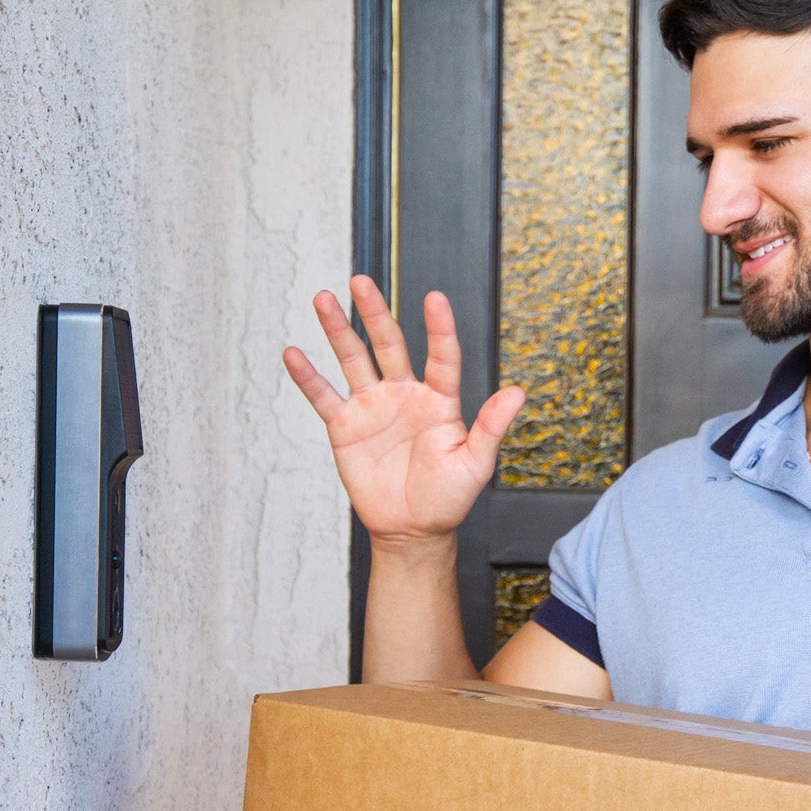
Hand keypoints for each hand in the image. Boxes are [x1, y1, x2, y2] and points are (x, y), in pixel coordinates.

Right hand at [282, 276, 525, 548]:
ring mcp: (373, 407)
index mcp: (439, 400)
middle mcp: (404, 394)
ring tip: (323, 298)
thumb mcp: (474, 465)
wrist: (411, 529)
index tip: (434, 299)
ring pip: (353, 359)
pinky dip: (308, 377)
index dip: (439, 328)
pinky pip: (324, 397)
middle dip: (375, 313)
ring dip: (337, 330)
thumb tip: (517, 393)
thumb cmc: (448, 498)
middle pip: (388, 344)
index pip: (441, 356)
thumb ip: (490, 427)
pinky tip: (293, 353)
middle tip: (361, 282)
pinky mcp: (346, 427)